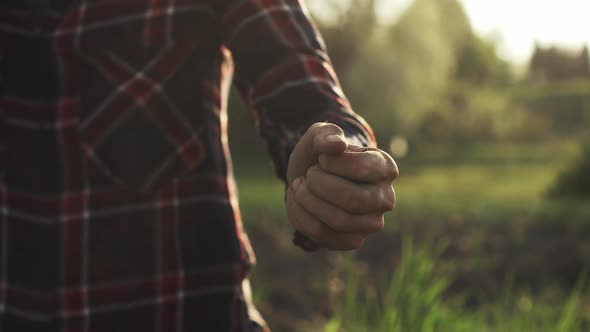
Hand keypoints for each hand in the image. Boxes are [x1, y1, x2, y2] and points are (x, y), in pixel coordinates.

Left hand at [286, 123, 398, 249]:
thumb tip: (337, 144)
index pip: (361, 168)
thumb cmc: (321, 156)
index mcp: (386, 168)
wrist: (312, 179)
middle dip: (318, 185)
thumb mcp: (320, 136)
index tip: (322, 158)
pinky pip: (323, 235)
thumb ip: (326, 134)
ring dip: (306, 201)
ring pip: (337, 220)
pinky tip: (296, 202)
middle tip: (308, 175)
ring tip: (298, 187)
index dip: (331, 163)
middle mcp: (386, 198)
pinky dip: (300, 217)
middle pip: (351, 199)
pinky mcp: (353, 241)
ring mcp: (372, 224)